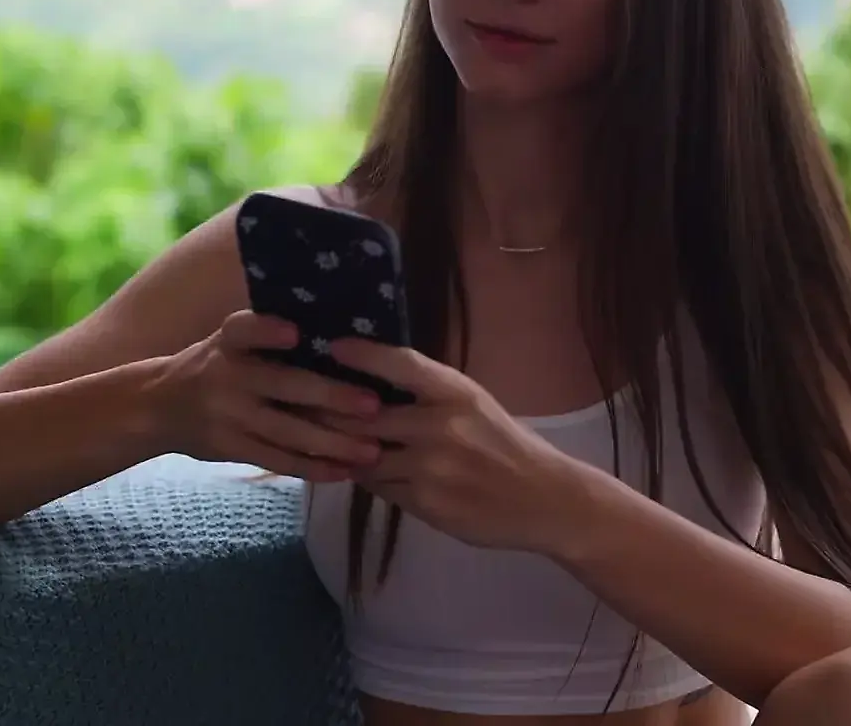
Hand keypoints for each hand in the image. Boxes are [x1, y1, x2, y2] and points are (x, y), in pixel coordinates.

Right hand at [160, 311, 385, 482]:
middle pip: (284, 386)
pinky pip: (278, 460)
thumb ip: (266, 335)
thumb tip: (336, 331)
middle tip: (373, 405)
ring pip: (288, 431)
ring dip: (333, 443)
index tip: (294, 331)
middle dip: (331, 397)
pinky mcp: (232, 448)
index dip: (267, 330)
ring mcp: (230, 416)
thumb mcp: (228, 341)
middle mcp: (229, 377)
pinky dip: (313, 468)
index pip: (244, 329)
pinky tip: (344, 472)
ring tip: (372, 450)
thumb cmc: (214, 365)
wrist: (157, 407)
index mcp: (229, 342)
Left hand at [327, 338, 588, 554]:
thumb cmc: (505, 445)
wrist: (545, 499)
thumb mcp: (475, 405)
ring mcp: (431, 468)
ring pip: (365, 456)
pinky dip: (367, 478)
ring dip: (344, 451)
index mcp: (456, 393)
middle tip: (305, 403)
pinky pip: (380, 487)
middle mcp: (441, 426)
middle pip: (365, 415)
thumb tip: (370, 385)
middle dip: (330, 412)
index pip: (401, 364)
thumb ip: (429, 395)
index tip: (334, 347)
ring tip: (321, 440)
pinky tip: (359, 471)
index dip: (364, 354)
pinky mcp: (426, 503)